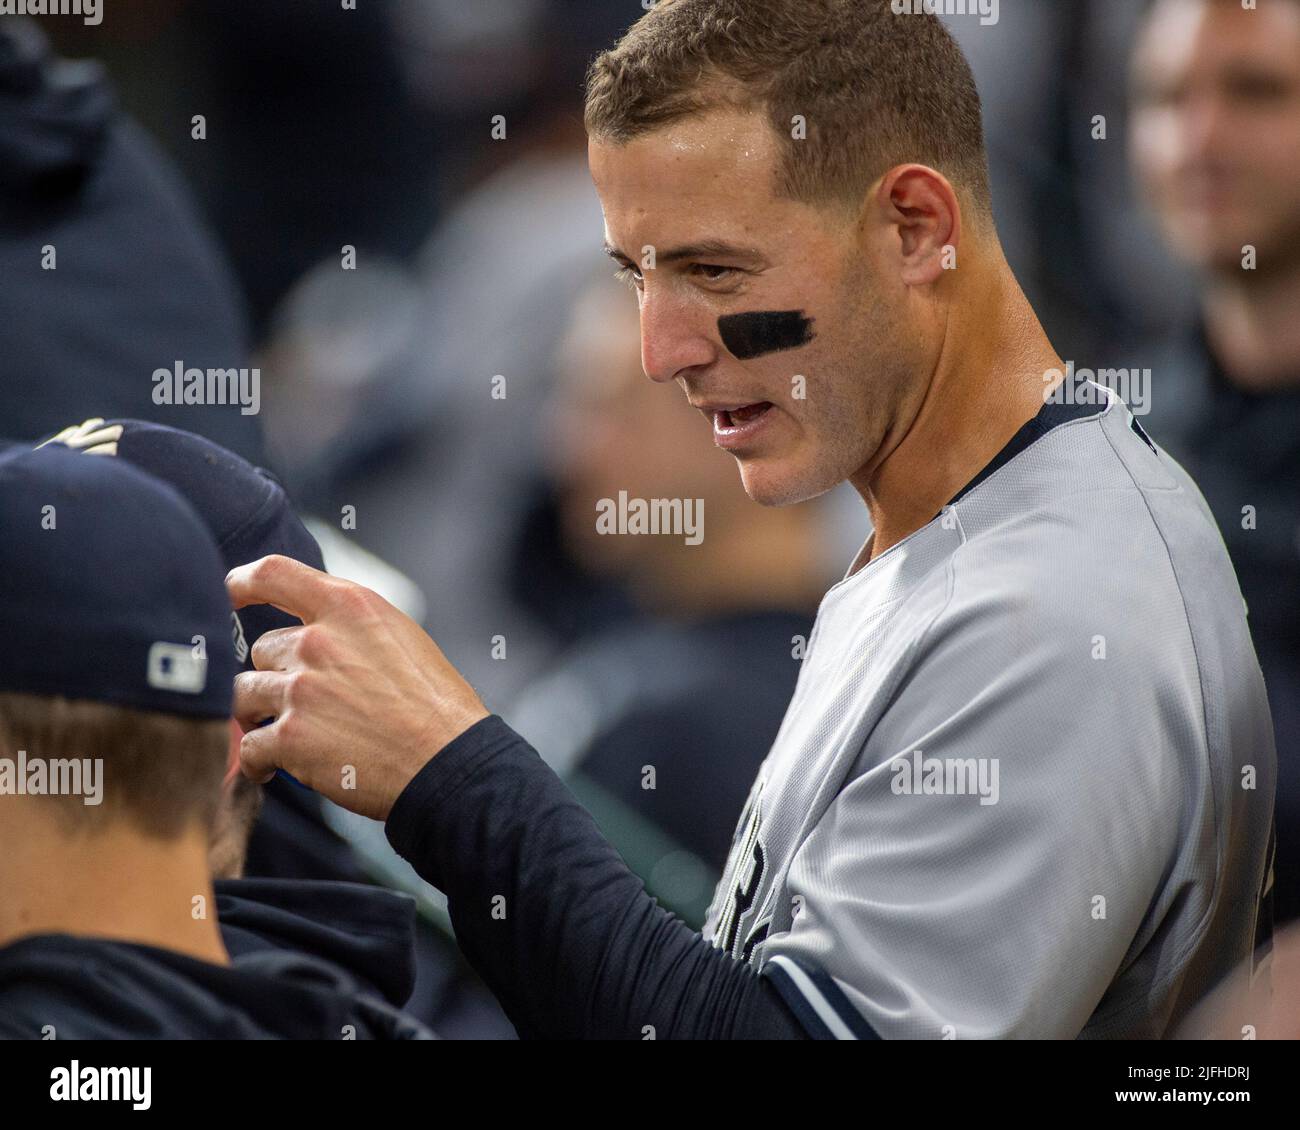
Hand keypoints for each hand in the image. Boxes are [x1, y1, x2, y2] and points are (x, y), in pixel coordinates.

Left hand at [226, 555, 488, 819]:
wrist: (449, 761)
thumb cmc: (437, 704)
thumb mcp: (402, 636)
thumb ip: (352, 625)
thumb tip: (316, 628)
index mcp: (350, 607)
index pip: (274, 573)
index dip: (242, 582)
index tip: (230, 593)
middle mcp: (318, 641)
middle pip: (262, 649)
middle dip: (278, 675)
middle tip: (308, 702)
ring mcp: (301, 690)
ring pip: (246, 695)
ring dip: (262, 716)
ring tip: (288, 737)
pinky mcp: (291, 739)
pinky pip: (249, 747)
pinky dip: (259, 761)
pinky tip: (276, 769)